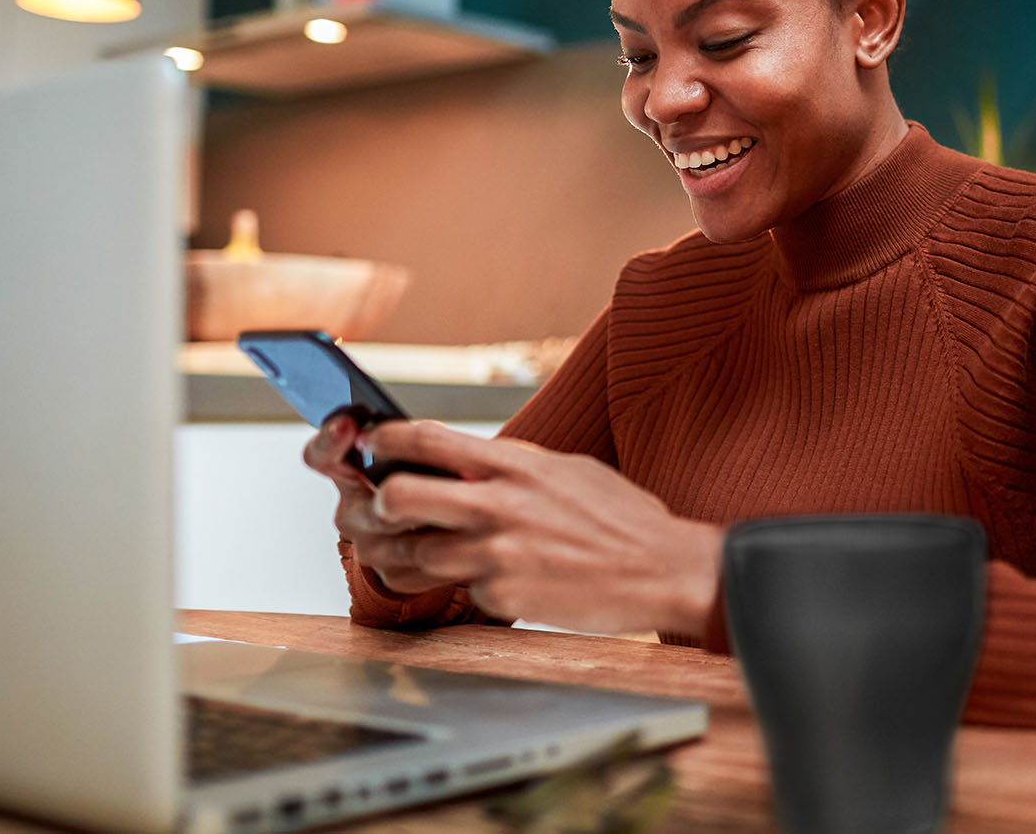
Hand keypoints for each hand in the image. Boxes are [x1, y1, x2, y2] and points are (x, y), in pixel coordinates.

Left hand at [307, 417, 721, 637]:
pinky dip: (461, 588)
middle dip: (376, 505)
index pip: (428, 439)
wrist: (662, 569)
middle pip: (399, 497)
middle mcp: (499, 504)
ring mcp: (497, 553)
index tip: (372, 445)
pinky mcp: (502, 596)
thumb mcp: (567, 470)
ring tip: (397, 553)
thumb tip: (468, 461)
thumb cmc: (621, 519)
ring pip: (410, 556)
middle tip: (379, 510)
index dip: (386, 440)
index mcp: (515, 464)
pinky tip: (478, 581)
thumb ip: (513, 465)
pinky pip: (458, 590)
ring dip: (395, 556)